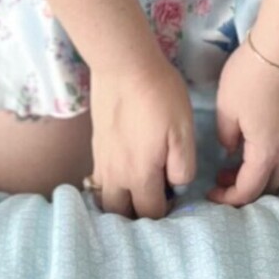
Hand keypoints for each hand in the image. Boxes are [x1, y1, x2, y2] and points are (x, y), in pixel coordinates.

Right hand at [87, 55, 196, 219]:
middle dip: (137, 214)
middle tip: (154, 196)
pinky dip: (110, 184)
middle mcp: (116, 174)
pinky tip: (123, 170)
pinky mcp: (95, 144)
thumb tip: (176, 185)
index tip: (175, 197)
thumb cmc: (159, 95)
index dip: (166, 212)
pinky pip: (98, 178)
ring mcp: (101, 159)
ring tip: (136, 189)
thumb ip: (182, 165)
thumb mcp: (183, 129)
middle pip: (121, 214)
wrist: (123, 64)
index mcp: (140, 175)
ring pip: (105, 198)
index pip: (151, 213)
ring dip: (120, 201)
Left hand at [206, 33, 278, 207]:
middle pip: (270, 186)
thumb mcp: (227, 106)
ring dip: (260, 172)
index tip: (210, 191)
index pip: (249, 190)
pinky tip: (254, 141)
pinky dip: (270, 157)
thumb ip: (227, 135)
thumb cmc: (252, 76)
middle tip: (223, 177)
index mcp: (266, 153)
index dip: (228, 197)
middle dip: (246, 189)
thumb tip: (231, 148)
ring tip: (236, 160)